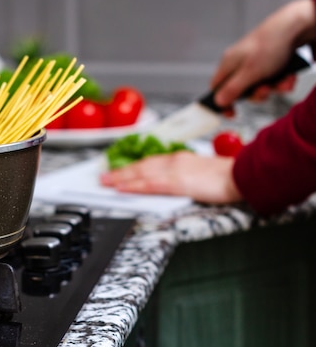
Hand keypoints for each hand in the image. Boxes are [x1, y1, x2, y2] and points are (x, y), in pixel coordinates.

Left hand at [100, 151, 242, 204]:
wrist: (243, 175)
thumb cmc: (227, 177)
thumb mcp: (201, 174)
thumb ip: (183, 177)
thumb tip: (169, 184)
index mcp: (180, 159)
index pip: (150, 162)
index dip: (132, 167)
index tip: (119, 171)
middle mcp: (174, 161)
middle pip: (141, 166)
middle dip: (121, 172)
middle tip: (103, 177)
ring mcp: (175, 171)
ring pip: (141, 173)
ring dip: (121, 178)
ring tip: (106, 183)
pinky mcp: (178, 182)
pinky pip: (151, 183)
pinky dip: (134, 185)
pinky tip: (123, 188)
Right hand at [211, 0, 315, 108]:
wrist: (295, 26)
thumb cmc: (270, 44)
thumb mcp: (250, 72)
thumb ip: (233, 89)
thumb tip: (218, 102)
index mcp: (228, 64)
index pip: (216, 88)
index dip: (222, 101)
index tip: (232, 113)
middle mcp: (239, 63)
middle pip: (241, 90)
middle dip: (257, 94)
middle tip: (266, 90)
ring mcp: (254, 62)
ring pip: (260, 85)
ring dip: (274, 87)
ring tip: (283, 81)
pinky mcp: (268, 61)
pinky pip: (272, 78)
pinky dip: (281, 79)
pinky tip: (288, 76)